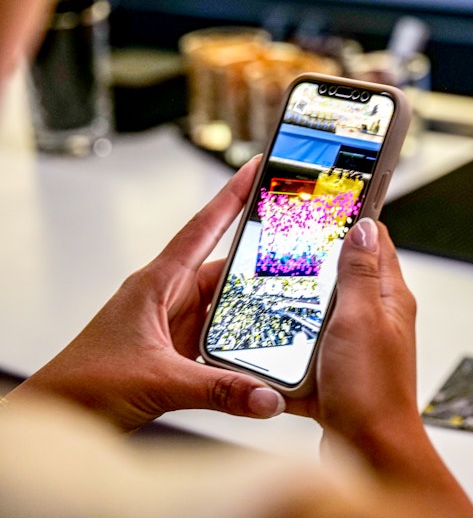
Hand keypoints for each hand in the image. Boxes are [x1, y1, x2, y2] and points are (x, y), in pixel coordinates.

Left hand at [7, 157, 285, 431]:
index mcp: (158, 283)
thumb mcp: (158, 381)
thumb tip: (268, 396)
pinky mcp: (180, 351)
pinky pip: (224, 337)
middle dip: (263, 260)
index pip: (202, 229)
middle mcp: (170, 298)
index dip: (231, 196)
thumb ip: (218, 390)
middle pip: (227, 270)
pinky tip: (267, 350)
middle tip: (301, 247)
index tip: (257, 168)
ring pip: (229, 306)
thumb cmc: (83, 384)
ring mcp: (177, 324)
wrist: (60, 415)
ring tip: (294, 308)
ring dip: (256, 310)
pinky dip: (245, 342)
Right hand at [285, 218, 472, 515]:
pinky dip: (294, 348)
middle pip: (345, 275)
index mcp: (389, 298)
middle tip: (288, 252)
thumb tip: (364, 226)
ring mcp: (357, 345)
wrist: (369, 451)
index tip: (326, 205)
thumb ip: (360, 272)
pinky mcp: (339, 371)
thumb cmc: (373, 391)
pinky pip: (311, 349)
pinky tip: (276, 346)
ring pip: (322, 312)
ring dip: (300, 307)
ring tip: (274, 297)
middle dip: (316, 264)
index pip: (376, 243)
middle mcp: (377, 318)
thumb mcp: (360, 318)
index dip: (352, 220)